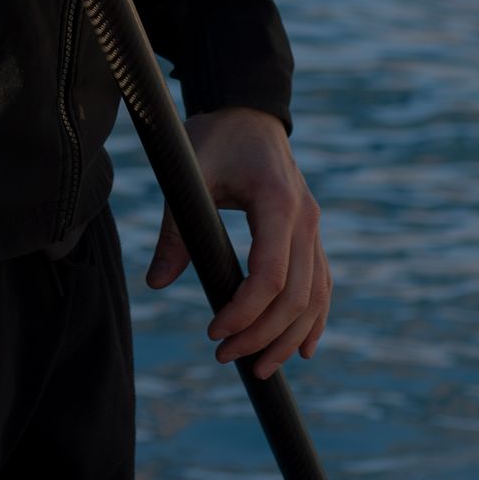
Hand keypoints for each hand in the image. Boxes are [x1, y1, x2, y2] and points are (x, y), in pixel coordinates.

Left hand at [146, 106, 330, 378]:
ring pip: (315, 296)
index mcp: (277, 202)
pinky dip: (314, 318)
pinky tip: (301, 348)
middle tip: (224, 356)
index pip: (270, 276)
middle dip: (262, 335)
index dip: (245, 313)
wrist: (248, 110)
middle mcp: (305, 218)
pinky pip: (322, 282)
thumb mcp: (189, 175)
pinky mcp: (311, 232)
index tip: (214, 333)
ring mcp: (313, 226)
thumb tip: (156, 283)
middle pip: (296, 295)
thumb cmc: (216, 138)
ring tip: (259, 370)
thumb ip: (175, 229)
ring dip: (288, 337)